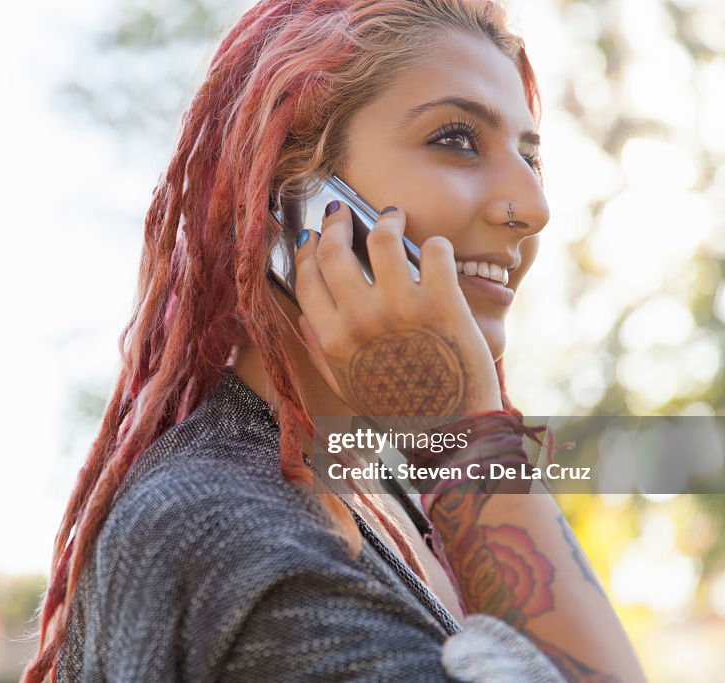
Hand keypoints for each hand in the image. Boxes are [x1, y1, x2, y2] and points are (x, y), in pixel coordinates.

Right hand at [294, 203, 501, 416]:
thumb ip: (319, 352)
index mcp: (332, 339)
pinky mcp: (442, 301)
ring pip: (382, 238)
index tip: (311, 235)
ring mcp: (401, 307)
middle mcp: (360, 318)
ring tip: (393, 218)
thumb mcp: (346, 387)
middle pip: (335, 250)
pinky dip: (436, 245)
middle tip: (342, 212)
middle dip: (336, 223)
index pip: (307, 277)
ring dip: (387, 222)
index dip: (307, 249)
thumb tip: (304, 318)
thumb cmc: (397, 411)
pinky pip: (435, 251)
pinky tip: (436, 251)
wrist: (451, 431)